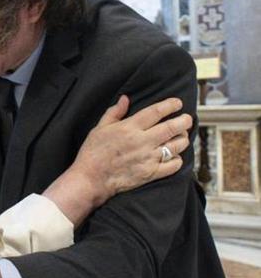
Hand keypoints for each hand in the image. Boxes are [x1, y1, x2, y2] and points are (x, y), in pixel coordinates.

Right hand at [44, 96, 191, 224]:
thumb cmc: (93, 153)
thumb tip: (125, 99)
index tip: (177, 103)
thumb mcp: (100, 128)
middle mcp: (142, 141)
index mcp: (129, 127)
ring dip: (183, 139)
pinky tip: (174, 156)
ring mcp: (148, 158)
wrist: (91, 178)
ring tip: (182, 136)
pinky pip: (173, 165)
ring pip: (177, 146)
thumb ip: (114, 112)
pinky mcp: (151, 173)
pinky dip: (178, 159)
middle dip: (184, 121)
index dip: (170, 105)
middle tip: (187, 119)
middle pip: (172, 127)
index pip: (156, 112)